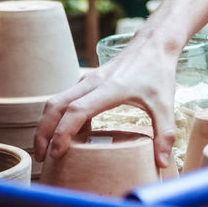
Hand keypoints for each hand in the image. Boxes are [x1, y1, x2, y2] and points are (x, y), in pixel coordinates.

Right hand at [34, 35, 177, 169]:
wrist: (155, 43)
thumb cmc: (159, 72)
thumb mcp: (166, 104)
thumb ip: (165, 134)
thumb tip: (162, 163)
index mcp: (110, 88)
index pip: (76, 111)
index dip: (62, 133)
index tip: (56, 154)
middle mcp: (93, 82)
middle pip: (55, 105)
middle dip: (43, 132)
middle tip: (41, 158)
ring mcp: (88, 80)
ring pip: (56, 101)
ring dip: (47, 124)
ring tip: (49, 150)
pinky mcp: (89, 80)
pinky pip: (66, 99)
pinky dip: (61, 117)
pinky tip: (73, 135)